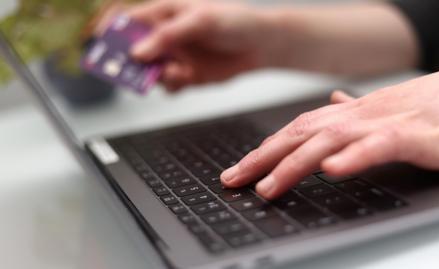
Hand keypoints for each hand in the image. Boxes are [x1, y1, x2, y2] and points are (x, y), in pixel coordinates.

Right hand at [124, 0, 281, 90]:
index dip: (111, 31)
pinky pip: (169, 85)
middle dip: (128, 62)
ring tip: (174, 72)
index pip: (129, 21)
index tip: (102, 45)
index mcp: (164, 14)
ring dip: (154, 76)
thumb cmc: (234, 21)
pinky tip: (184, 79)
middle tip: (128, 71)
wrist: (260, 45)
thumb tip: (138, 53)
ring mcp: (175, 57)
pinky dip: (172, 86)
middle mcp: (165, 37)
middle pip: (133, 51)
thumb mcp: (201, 21)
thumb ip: (169, 35)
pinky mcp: (186, 75)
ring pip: (149, 72)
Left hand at [221, 60, 438, 198]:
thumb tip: (332, 106)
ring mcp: (387, 122)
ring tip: (267, 186)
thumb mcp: (387, 111)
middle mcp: (361, 115)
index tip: (238, 170)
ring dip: (295, 163)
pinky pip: (380, 145)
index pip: (298, 129)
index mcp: (353, 113)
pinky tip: (332, 171)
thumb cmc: (437, 104)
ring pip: (331, 140)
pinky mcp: (418, 134)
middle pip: (302, 134)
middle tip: (232, 180)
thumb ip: (356, 113)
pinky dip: (353, 157)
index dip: (264, 149)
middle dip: (262, 158)